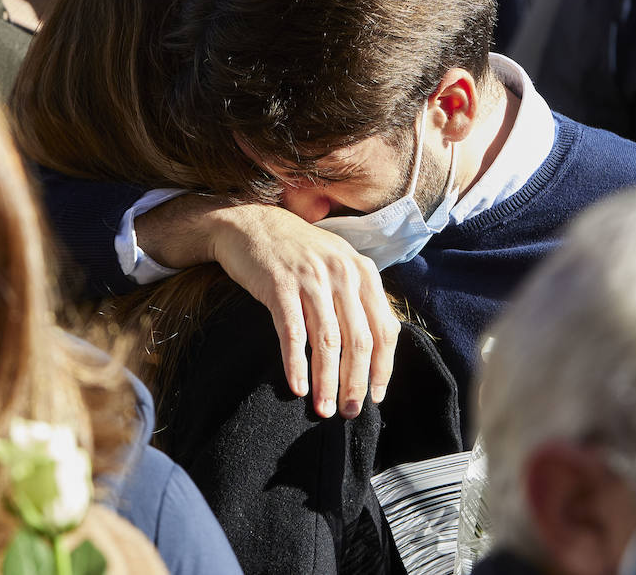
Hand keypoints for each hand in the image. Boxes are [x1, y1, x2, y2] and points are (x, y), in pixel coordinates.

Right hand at [206, 203, 400, 418]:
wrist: (250, 224)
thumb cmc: (297, 252)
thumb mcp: (337, 264)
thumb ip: (357, 297)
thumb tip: (373, 350)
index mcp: (362, 271)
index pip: (385, 329)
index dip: (382, 368)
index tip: (376, 396)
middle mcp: (342, 273)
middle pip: (359, 340)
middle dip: (356, 383)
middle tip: (349, 411)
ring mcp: (311, 278)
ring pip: (328, 341)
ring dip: (327, 381)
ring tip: (323, 409)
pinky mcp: (280, 285)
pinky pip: (292, 333)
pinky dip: (296, 364)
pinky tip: (298, 387)